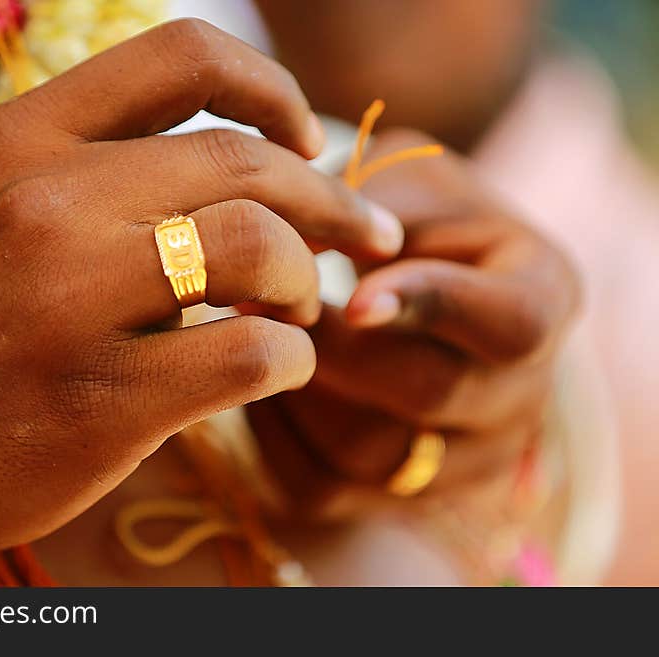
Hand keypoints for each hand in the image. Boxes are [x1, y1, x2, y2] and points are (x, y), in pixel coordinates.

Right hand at [0, 20, 402, 568]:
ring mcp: (64, 303)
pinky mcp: (99, 400)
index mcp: (22, 140)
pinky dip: (292, 359)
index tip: (307, 144)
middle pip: (247, 162)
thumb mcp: (13, 214)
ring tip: (299, 309)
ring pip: (258, 246)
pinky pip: (251, 354)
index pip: (185, 58)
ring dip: (305, 279)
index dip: (272, 91)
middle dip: (331, 202)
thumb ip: (115, 173)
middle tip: (358, 239)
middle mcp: (41, 204)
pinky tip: (278, 367)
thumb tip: (270, 163)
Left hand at [248, 130, 580, 517]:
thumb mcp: (403, 185)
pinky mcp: (404, 495)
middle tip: (260, 299)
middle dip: (333, 346)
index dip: (430, 307)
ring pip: (370, 454)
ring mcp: (466, 457)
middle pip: (430, 393)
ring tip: (257, 335)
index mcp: (544, 297)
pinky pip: (322, 488)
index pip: (510, 322)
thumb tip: (288, 242)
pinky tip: (262, 382)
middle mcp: (519, 393)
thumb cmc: (410, 222)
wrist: (416, 289)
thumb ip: (364, 204)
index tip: (353, 296)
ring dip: (295, 390)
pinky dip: (274, 436)